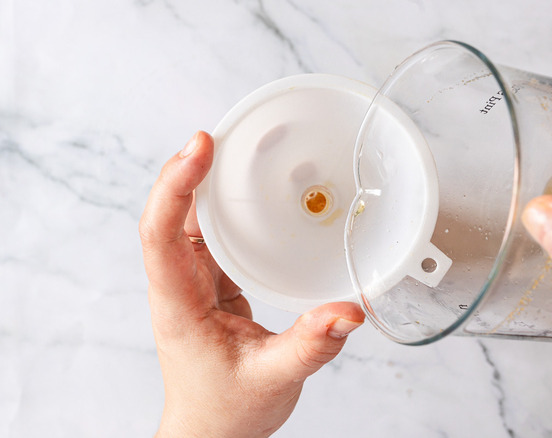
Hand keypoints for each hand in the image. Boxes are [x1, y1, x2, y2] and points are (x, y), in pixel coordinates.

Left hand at [139, 132, 364, 436]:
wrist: (213, 430)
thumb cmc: (227, 410)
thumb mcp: (274, 378)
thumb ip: (312, 345)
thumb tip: (349, 311)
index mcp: (180, 305)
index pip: (161, 234)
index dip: (175, 187)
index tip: (198, 150)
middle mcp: (180, 287)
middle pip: (167, 216)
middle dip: (185, 171)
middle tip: (215, 137)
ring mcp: (193, 283)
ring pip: (184, 221)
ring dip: (199, 184)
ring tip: (226, 150)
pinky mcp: (211, 284)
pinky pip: (206, 234)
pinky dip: (219, 206)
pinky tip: (241, 191)